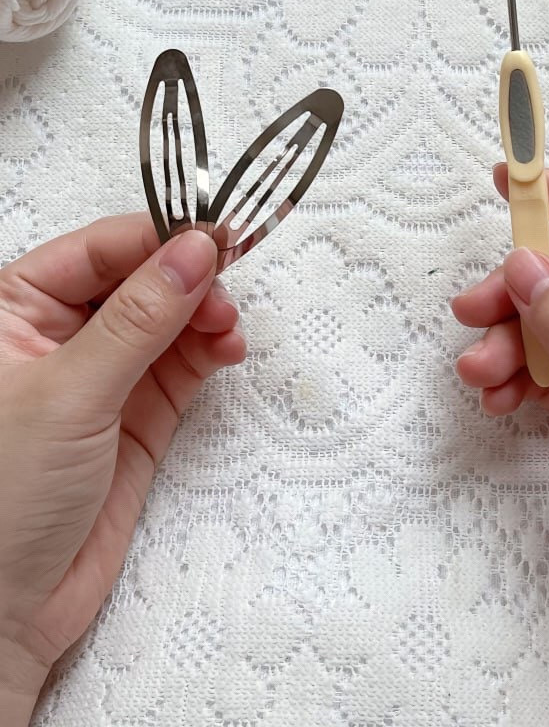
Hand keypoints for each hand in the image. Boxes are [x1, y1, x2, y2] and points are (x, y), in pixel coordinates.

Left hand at [0, 217, 245, 725]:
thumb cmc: (1, 496)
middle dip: (187, 277)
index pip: (98, 248)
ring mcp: (102, 375)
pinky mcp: (136, 416)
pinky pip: (182, 363)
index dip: (157, 238)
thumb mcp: (68, 392)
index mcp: (15, 309)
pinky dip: (210, 349)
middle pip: (139, 278)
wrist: (6, 611)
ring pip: (168, 319)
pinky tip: (227, 348)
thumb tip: (193, 251)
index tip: (213, 236)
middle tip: (225, 285)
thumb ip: (138, 319)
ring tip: (227, 328)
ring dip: (205, 313)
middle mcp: (58, 334)